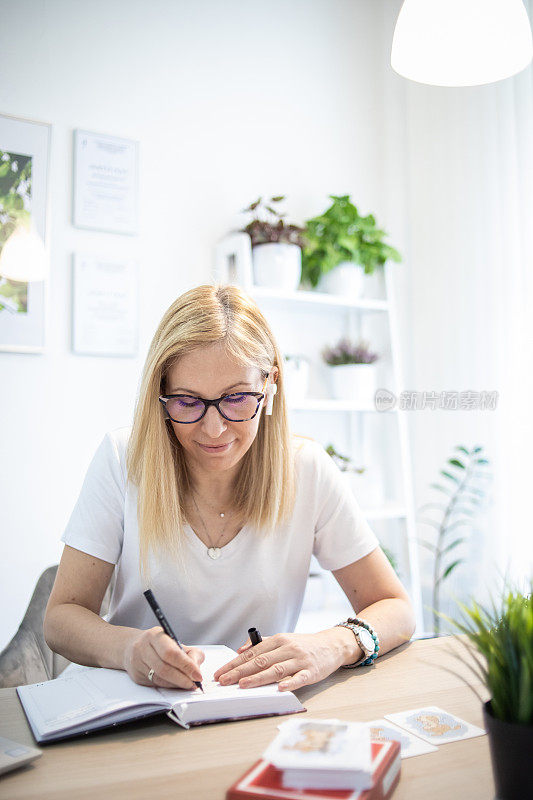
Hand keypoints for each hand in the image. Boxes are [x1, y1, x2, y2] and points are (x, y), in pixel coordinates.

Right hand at [122, 626, 204, 688]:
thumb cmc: (160, 644)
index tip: (198, 675)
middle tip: (194, 684)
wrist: (133, 646)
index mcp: (155, 635)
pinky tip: (177, 685)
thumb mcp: (176, 642)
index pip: (171, 653)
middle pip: (164, 668)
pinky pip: (155, 684)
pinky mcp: (136, 676)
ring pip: (159, 678)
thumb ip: (192, 653)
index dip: (186, 665)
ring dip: (176, 684)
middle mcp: (143, 648)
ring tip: (188, 685)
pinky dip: (169, 686)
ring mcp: (137, 663)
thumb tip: (196, 669)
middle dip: (182, 678)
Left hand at [213, 630, 359, 691]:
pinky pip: (299, 677)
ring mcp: (300, 660)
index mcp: (278, 640)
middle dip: (240, 672)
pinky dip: (289, 682)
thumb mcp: (283, 640)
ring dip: (258, 678)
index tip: (220, 673)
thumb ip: (262, 645)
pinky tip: (280, 688)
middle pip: (260, 661)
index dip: (235, 663)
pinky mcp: (312, 671)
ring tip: (243, 685)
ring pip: (276, 669)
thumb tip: (239, 651)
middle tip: (224, 681)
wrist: (331, 645)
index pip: (252, 653)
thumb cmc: (303, 645)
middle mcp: (287, 648)